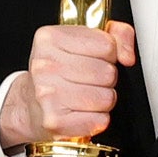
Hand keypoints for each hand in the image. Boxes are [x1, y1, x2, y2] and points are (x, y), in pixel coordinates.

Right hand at [0, 22, 138, 147]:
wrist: (29, 105)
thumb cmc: (59, 72)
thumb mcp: (83, 41)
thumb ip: (117, 35)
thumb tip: (127, 56)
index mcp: (50, 39)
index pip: (107, 45)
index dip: (108, 54)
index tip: (94, 58)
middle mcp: (45, 66)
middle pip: (108, 73)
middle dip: (106, 79)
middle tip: (88, 80)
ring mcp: (48, 95)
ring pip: (107, 98)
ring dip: (102, 100)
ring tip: (85, 96)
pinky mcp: (55, 121)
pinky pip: (100, 120)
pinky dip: (97, 119)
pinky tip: (81, 112)